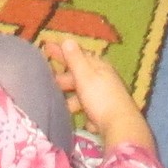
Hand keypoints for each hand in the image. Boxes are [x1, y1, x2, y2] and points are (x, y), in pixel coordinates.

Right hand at [48, 38, 154, 152]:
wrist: (121, 127)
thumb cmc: (100, 98)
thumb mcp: (85, 76)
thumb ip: (75, 59)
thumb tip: (67, 39)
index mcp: (99, 67)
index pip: (78, 55)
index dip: (62, 52)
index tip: (46, 47)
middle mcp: (104, 79)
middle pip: (81, 76)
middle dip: (65, 77)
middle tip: (48, 80)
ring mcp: (107, 97)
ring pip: (85, 94)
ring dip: (73, 98)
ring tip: (59, 105)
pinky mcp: (108, 114)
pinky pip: (92, 110)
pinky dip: (85, 112)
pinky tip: (81, 120)